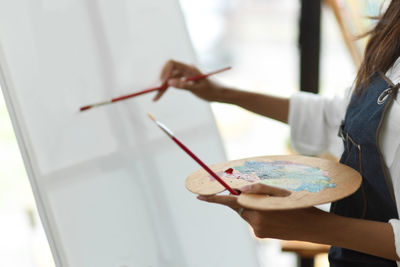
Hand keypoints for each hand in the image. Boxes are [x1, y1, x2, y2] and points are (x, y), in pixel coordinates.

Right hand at [153, 60, 224, 101]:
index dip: (165, 71)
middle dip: (162, 81)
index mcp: (190, 69)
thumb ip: (184, 85)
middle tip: (156, 92)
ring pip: (170, 79)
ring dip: (163, 87)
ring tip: (156, 97)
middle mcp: (186, 70)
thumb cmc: (212, 91)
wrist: (221, 94)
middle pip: (169, 72)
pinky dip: (167, 89)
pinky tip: (160, 95)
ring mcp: (185, 76)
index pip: (173, 64)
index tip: (162, 83)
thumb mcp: (198, 89)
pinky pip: (174, 83)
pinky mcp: (186, 81)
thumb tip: (169, 83)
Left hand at [197, 183, 322, 239]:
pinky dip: (259, 214)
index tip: (199, 196)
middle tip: (259, 194)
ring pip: (247, 213)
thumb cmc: (298, 205)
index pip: (230, 202)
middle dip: (243, 199)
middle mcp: (255, 221)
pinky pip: (254, 221)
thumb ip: (259, 189)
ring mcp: (258, 230)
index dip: (214, 198)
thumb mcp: (280, 192)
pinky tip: (276, 214)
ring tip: (275, 206)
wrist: (315, 228)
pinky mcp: (262, 235)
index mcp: (258, 208)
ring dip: (254, 206)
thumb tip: (241, 190)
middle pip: (240, 206)